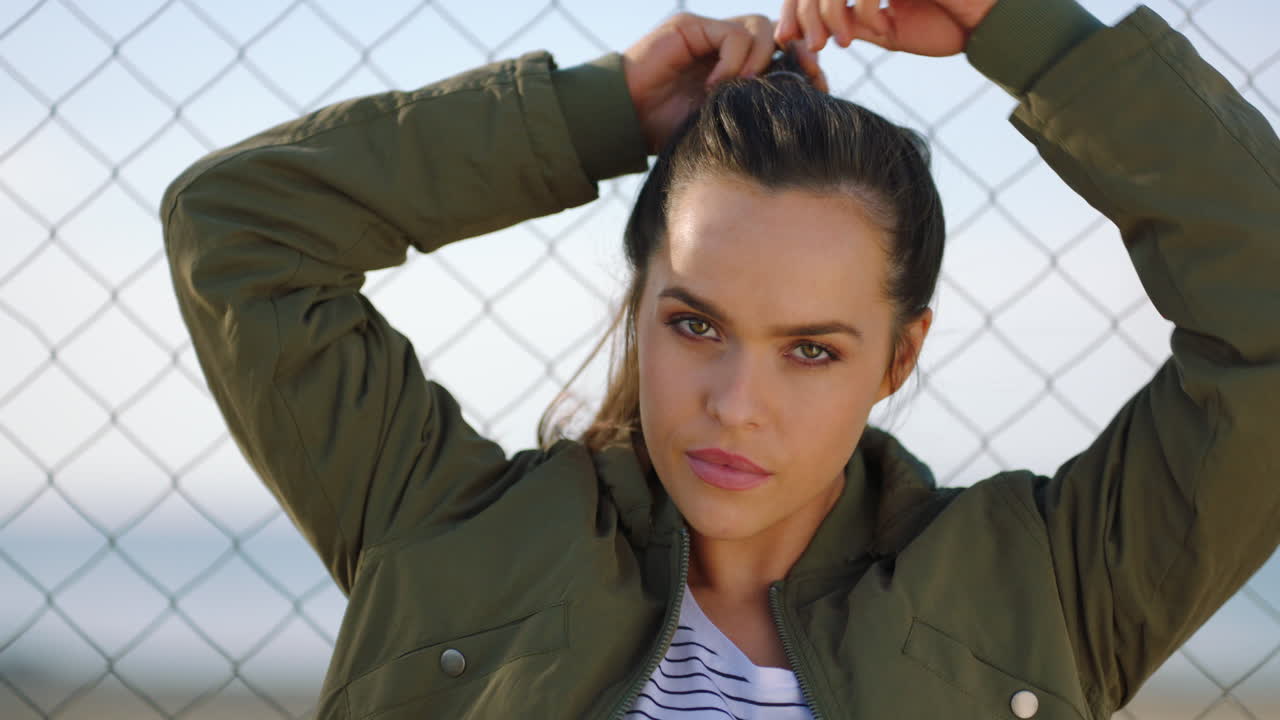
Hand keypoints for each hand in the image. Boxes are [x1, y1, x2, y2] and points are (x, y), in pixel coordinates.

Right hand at [624, 13, 825, 153]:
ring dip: (759, 60)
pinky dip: (733, 59)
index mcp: (737, 68)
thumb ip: (754, 111)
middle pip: (778, 33)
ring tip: (741, 88)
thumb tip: (802, 117)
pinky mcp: (691, 26)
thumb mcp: (722, 125)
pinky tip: (716, 85)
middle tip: (800, 80)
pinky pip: (732, 33)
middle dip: (797, 54)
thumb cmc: (667, 130)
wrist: (625, 121)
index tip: (819, 87)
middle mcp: (725, 47)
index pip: (784, 53)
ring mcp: (708, 33)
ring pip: (759, 27)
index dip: (804, 65)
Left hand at [775, 0, 999, 56]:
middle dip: (805, 13)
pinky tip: (874, 27)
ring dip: (829, 13)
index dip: (795, 8)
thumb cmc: (946, 26)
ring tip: (838, 44)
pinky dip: (861, 7)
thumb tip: (804, 29)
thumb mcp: (887, 31)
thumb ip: (850, 24)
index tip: (787, 39)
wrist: (989, 27)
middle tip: (811, 48)